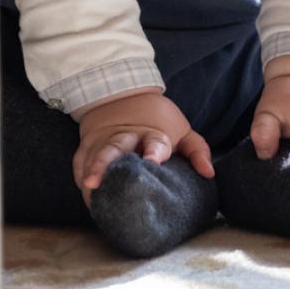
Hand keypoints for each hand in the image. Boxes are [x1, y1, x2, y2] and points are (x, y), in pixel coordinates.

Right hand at [72, 90, 213, 206]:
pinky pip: (80, 160)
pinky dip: (80, 175)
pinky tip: (84, 194)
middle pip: (114, 149)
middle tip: (97, 181)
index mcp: (152, 133)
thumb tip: (209, 173)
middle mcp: (125, 136)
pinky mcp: (88, 143)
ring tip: (88, 191)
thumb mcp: (182, 130)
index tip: (152, 162)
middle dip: (105, 164)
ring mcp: (103, 139)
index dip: (153, 151)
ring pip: (93, 155)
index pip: (154, 142)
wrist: (123, 94)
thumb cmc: (156, 118)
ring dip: (90, 172)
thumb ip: (197, 150)